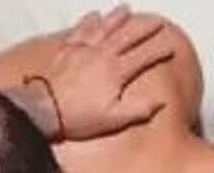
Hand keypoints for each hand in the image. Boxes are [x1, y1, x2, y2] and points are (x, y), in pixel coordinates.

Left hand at [41, 7, 175, 139]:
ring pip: (104, 28)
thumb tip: (161, 103)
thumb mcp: (114, 120)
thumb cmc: (79, 117)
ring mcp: (82, 50)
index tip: (171, 47)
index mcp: (116, 72)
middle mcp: (101, 55)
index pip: (143, 57)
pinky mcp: (66, 50)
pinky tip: (94, 15)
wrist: (42, 109)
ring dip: (116, 17)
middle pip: (127, 36)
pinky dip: (89, 21)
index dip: (158, 51)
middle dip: (143, 28)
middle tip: (156, 21)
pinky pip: (80, 30)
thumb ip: (139, 110)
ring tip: (126, 8)